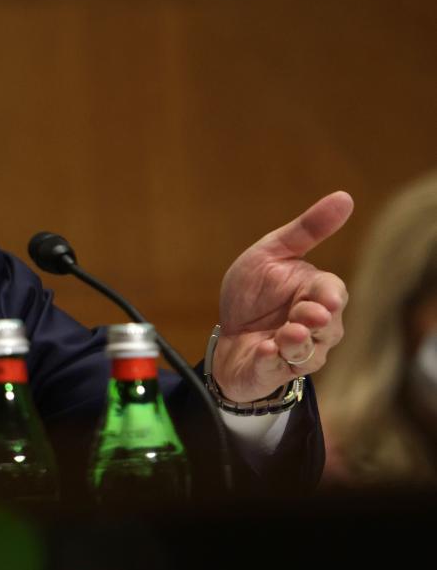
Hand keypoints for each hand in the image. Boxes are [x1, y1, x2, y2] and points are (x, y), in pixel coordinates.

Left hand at [213, 192, 353, 402]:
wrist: (225, 333)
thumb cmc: (253, 293)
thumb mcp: (271, 253)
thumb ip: (306, 230)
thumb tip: (344, 197)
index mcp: (315, 294)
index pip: (333, 292)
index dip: (330, 296)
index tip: (325, 297)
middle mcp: (315, 327)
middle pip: (329, 326)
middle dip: (317, 320)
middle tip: (304, 314)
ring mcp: (297, 352)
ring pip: (309, 352)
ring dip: (298, 342)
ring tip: (287, 333)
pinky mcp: (273, 372)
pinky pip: (278, 370)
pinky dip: (271, 360)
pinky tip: (264, 350)